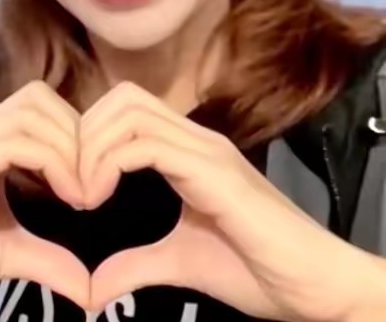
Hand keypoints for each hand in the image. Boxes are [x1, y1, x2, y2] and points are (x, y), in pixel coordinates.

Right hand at [0, 82, 89, 319]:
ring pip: (31, 113)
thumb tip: (92, 288)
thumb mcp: (8, 254)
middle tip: (92, 184)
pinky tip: (65, 197)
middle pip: (40, 97)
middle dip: (77, 135)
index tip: (94, 183)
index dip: (76, 134)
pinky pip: (13, 142)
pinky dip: (51, 162)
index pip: (42, 105)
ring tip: (81, 194)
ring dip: (68, 149)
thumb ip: (48, 259)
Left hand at [81, 82, 382, 321]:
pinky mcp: (214, 171)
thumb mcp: (180, 263)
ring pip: (129, 111)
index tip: (71, 181)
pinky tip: (97, 197)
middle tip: (69, 180)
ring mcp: (205, 149)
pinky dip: (110, 163)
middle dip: (84, 132)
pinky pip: (147, 145)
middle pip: (122, 98)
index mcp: (186, 150)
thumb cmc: (258, 270)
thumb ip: (135, 264)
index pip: (124, 109)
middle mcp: (194, 138)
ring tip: (82, 191)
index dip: (88, 135)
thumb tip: (91, 287)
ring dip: (92, 145)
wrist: (315, 287)